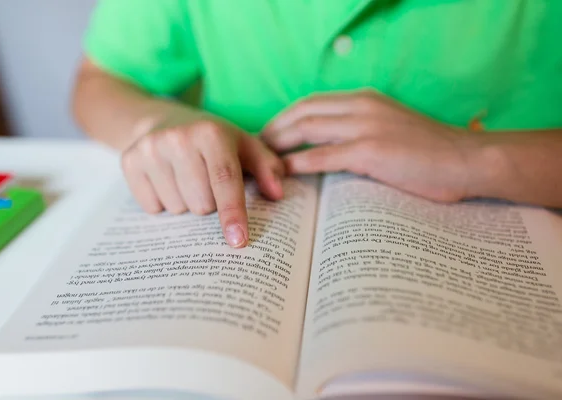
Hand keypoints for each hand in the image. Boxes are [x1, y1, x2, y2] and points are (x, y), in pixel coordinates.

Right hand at [122, 116, 283, 247]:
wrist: (164, 119)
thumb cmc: (213, 140)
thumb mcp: (244, 146)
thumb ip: (267, 168)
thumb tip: (277, 193)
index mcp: (211, 133)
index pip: (225, 181)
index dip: (233, 213)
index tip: (237, 241)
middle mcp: (178, 138)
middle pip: (201, 204)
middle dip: (209, 204)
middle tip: (207, 183)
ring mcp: (150, 149)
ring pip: (177, 209)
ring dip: (186, 204)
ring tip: (187, 180)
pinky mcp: (128, 161)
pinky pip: (152, 207)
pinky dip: (162, 202)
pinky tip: (167, 181)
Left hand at [263, 90, 480, 201]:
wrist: (468, 160)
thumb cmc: (431, 152)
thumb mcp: (391, 128)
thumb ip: (361, 130)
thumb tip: (329, 147)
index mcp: (364, 100)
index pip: (311, 103)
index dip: (283, 118)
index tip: (268, 135)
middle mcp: (361, 106)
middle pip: (301, 112)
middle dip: (272, 130)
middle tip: (254, 150)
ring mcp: (366, 126)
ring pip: (306, 129)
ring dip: (278, 145)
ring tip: (260, 162)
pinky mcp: (371, 151)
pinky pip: (323, 156)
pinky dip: (298, 164)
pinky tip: (283, 174)